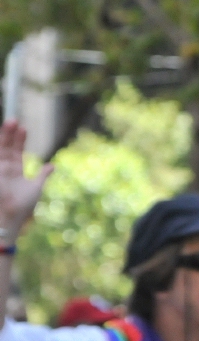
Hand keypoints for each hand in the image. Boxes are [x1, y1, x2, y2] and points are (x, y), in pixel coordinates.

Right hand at [0, 121, 51, 236]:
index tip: (24, 127)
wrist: (9, 221)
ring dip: (4, 137)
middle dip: (10, 134)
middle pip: (6, 148)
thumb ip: (42, 175)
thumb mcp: (35, 188)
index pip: (15, 151)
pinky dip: (0, 148)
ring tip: (10, 122)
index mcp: (13, 172)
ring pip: (0, 151)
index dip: (19, 139)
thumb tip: (52, 164)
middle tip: (14, 119)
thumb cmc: (22, 208)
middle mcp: (3, 170)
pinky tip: (2, 139)